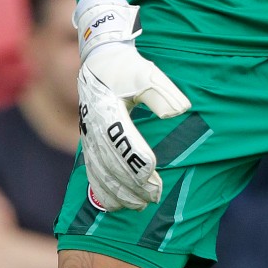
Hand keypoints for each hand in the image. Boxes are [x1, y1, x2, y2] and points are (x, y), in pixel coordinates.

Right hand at [75, 0, 190, 210]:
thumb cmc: (126, 68)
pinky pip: (92, 173)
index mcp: (106, 107)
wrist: (98, 62)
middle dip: (131, 183)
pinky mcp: (88, 144)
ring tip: (140, 206)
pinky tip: (117, 206)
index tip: (153, 173)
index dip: (135, 159)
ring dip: (119, 192)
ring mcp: (88, 137)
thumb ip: (162, 92)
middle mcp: (93, 126)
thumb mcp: (145, 72)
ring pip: (100, 172)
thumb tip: (180, 112)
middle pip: (110, 162)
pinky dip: (104, 192)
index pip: (120, 139)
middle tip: (154, 197)